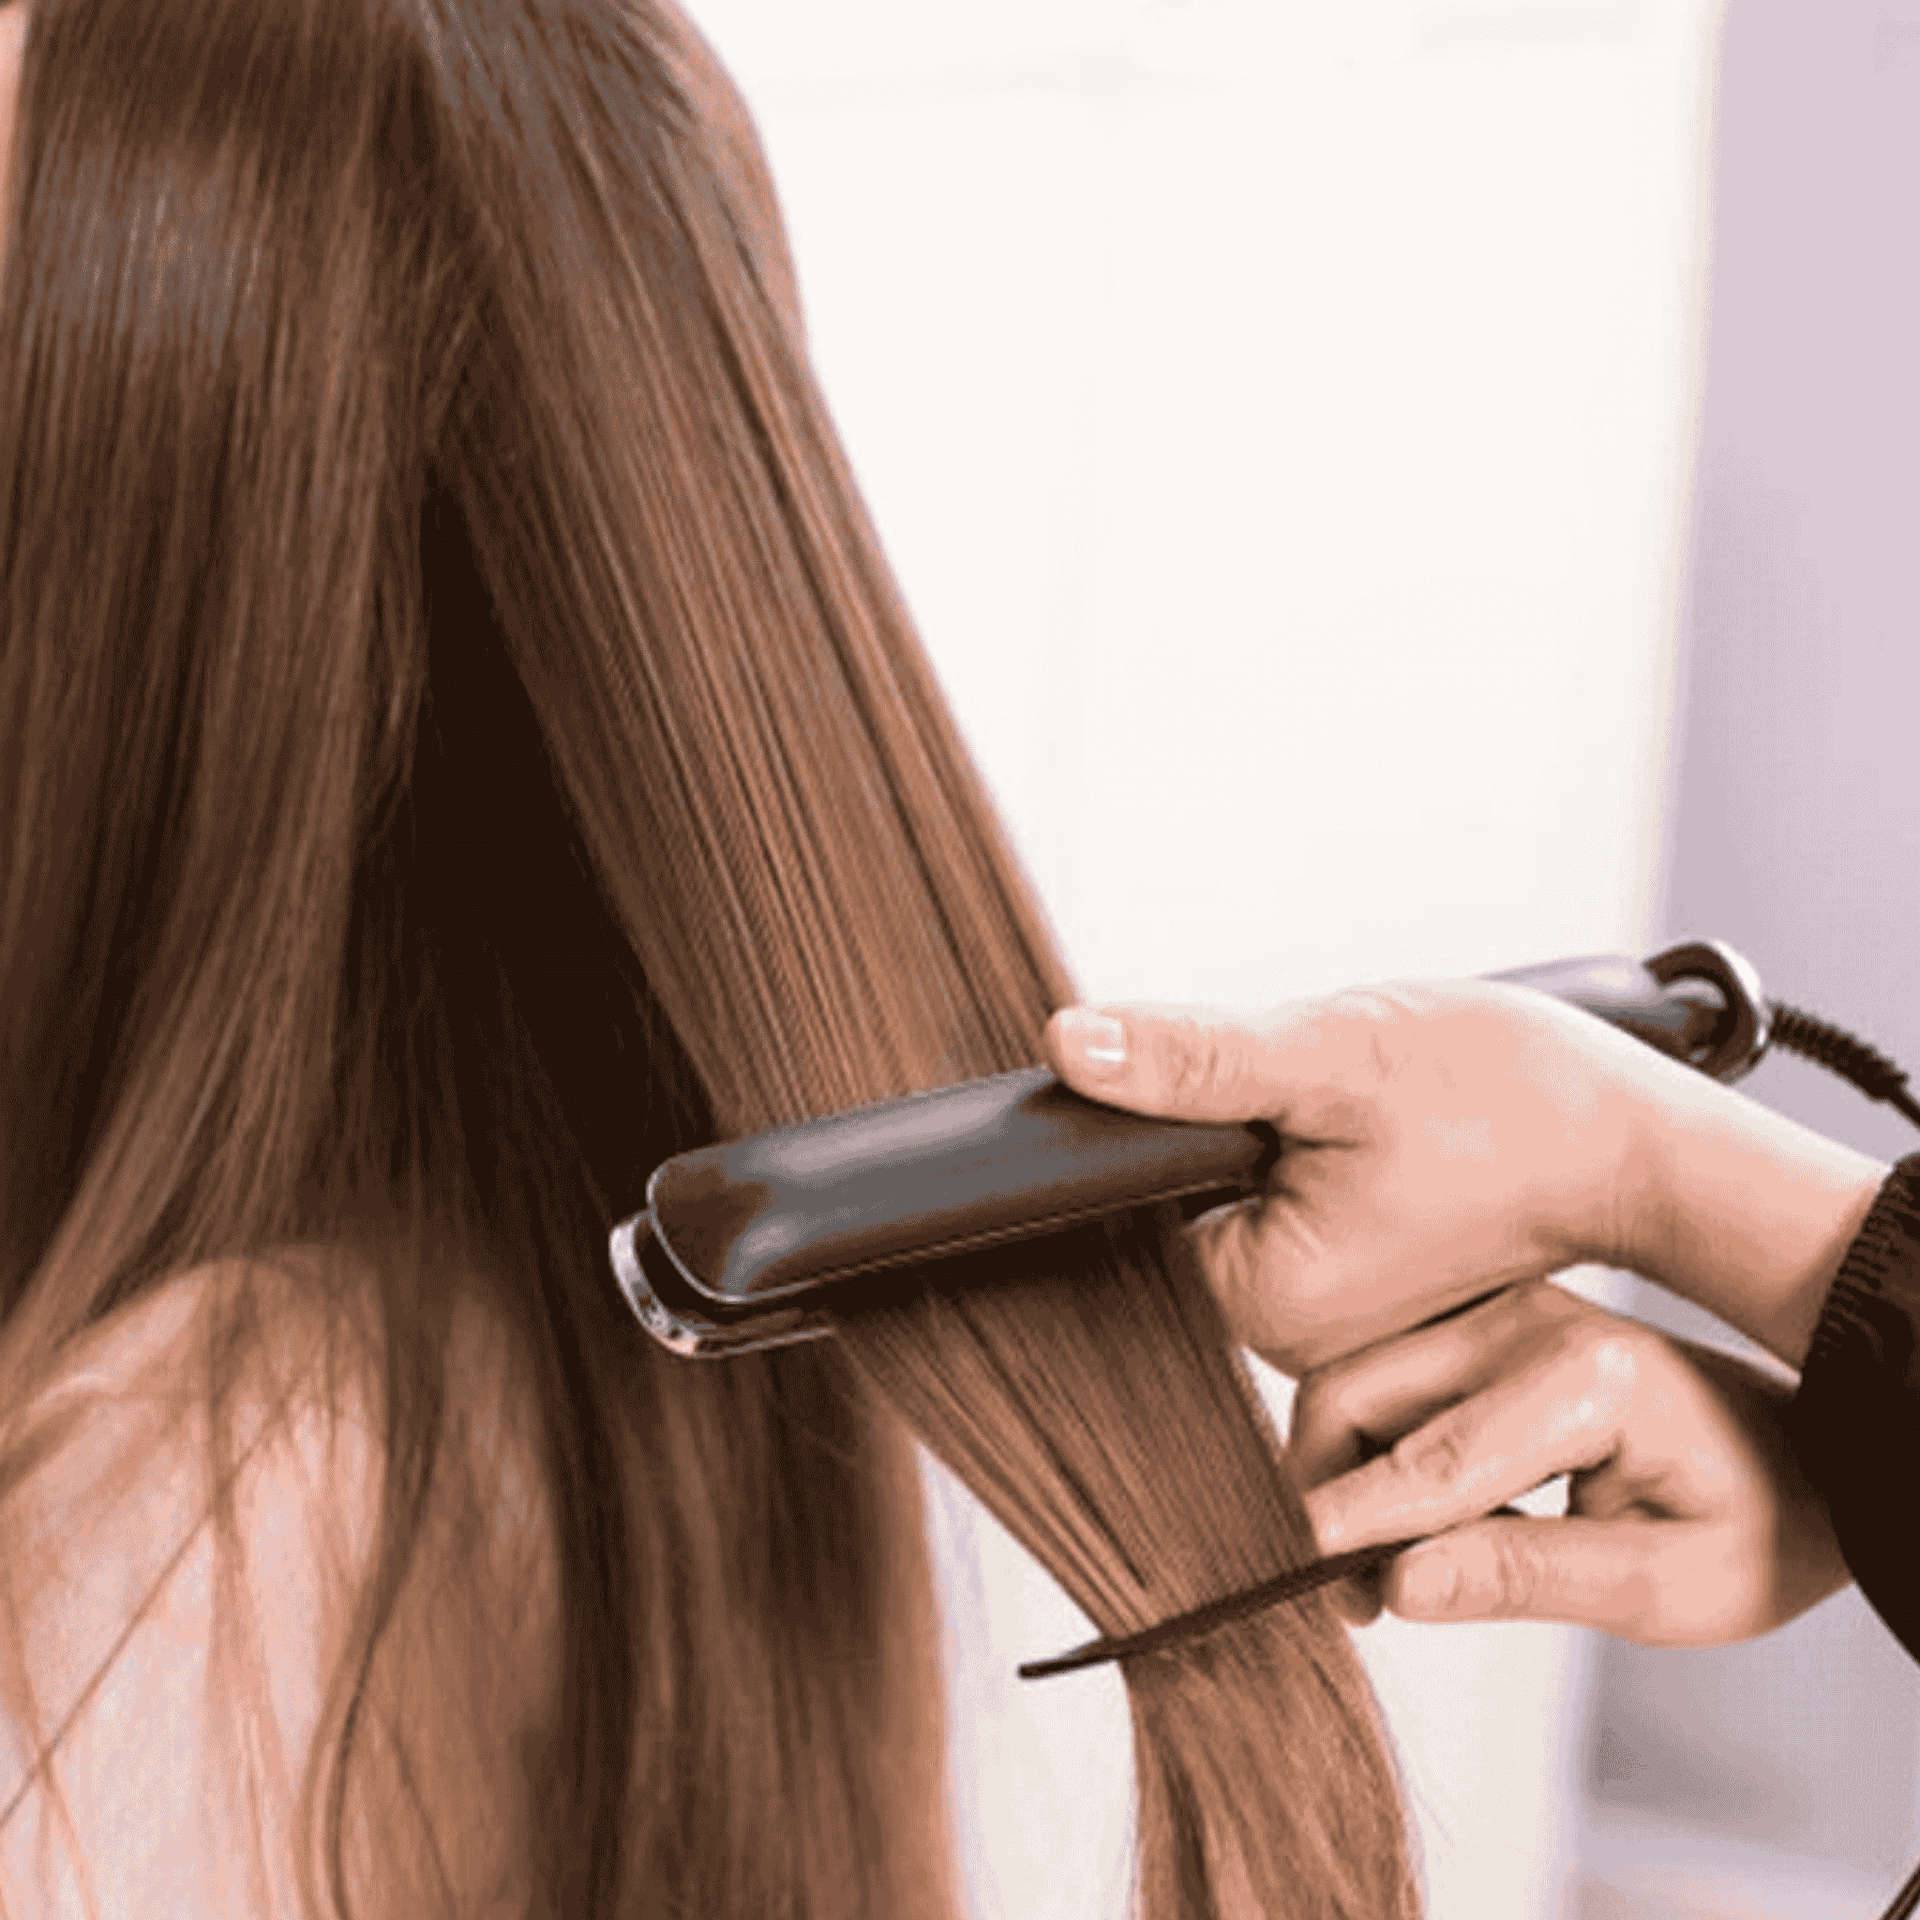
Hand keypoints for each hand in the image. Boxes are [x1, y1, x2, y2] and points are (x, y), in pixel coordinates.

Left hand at [1044, 980, 1682, 1375]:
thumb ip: (1194, 1059)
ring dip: (1270, 1137)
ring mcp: (1324, 1320)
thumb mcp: (1332, 1056)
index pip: (1129, 1211)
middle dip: (1222, 1128)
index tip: (1225, 1089)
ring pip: (1236, 1200)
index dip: (1152, 1129)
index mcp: (1264, 1299)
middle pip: (1182, 1205)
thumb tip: (1070, 1046)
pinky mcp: (1357, 1291)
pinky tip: (1375, 1138)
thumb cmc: (1513, 1103)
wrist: (1636, 1141)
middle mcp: (1286, 1336)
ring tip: (1369, 1116)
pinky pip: (1286, 1212)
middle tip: (1324, 1096)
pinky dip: (1307, 1157)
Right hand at [1290, 1280, 1852, 1645]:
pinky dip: (1373, 1445)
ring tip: (1392, 1567)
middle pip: (1359, 1391)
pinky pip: (1386, 1374)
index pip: (1433, 1460)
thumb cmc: (1755, 1525)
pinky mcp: (1481, 1321)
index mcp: (1586, 1382)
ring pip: (1356, 1378)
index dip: (1346, 1519)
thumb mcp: (1669, 1589)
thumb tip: (1400, 1586)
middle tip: (1351, 1601)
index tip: (1278, 1564)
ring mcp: (1497, 1310)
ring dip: (1344, 1469)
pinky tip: (1422, 1512)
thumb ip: (1529, 1580)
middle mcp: (1525, 1322)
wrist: (1802, 1455)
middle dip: (1325, 1492)